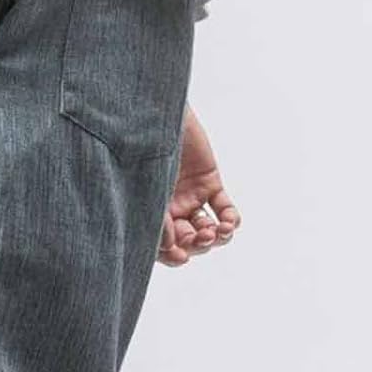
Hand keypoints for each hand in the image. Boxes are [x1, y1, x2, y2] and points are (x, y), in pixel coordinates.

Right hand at [159, 105, 240, 267]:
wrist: (154, 115)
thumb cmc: (141, 150)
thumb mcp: (147, 191)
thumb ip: (159, 221)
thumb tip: (174, 249)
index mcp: (149, 214)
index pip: (163, 247)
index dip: (174, 256)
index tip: (182, 256)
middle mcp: (170, 210)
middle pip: (189, 241)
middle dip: (198, 244)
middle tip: (204, 238)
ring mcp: (191, 197)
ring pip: (208, 228)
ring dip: (217, 236)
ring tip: (219, 232)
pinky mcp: (209, 182)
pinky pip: (224, 208)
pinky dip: (231, 218)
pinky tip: (231, 223)